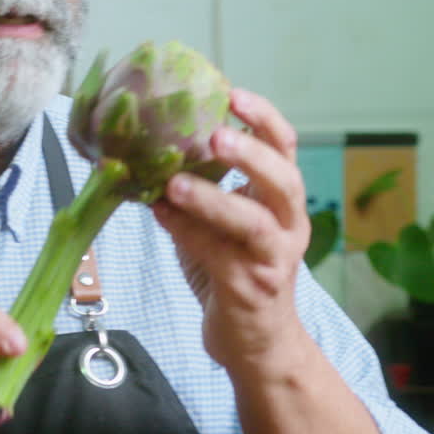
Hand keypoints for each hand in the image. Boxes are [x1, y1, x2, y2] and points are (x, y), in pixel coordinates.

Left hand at [151, 87, 311, 374]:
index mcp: (281, 199)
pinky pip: (218, 256)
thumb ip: (199, 184)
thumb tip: (145, 145)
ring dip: (213, 199)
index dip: (263, 118)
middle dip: (251, 153)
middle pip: (284, 180)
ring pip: (254, 223)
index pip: (284, 147)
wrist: (253, 340)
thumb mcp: (220, 219)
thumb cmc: (232, 268)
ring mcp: (272, 259)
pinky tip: (159, 215)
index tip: (232, 93)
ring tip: (176, 182)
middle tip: (215, 134)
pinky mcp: (250, 289)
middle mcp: (288, 225)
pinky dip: (186, 233)